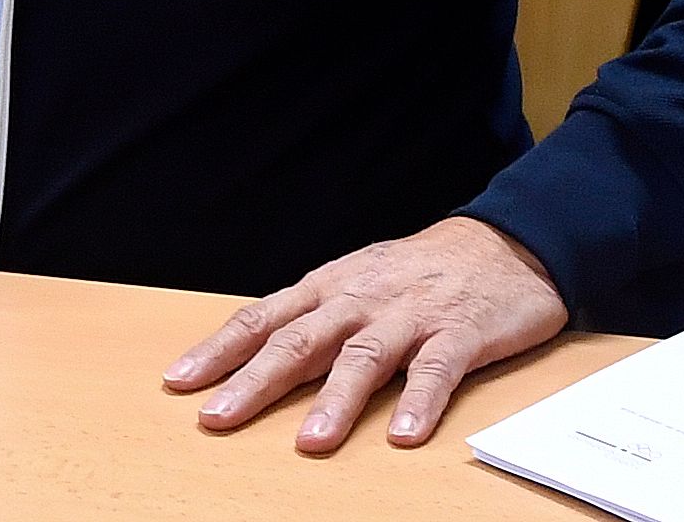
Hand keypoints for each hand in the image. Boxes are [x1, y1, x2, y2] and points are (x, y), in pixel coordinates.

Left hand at [164, 216, 567, 453]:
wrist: (504, 241)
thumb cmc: (420, 271)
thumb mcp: (357, 283)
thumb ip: (314, 319)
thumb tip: (253, 358)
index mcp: (331, 288)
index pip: (263, 318)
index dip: (220, 350)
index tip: (178, 381)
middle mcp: (361, 298)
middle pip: (300, 340)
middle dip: (255, 380)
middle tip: (218, 417)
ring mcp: (410, 314)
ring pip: (364, 356)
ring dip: (335, 400)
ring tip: (310, 443)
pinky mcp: (461, 331)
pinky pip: (438, 369)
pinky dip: (421, 402)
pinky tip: (405, 436)